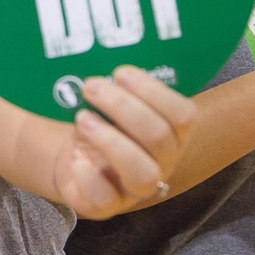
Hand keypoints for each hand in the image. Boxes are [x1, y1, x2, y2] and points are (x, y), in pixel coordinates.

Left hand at [53, 66, 195, 219]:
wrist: (71, 159)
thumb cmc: (99, 121)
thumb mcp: (110, 100)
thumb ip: (115, 82)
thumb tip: (97, 49)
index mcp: (170, 133)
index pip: (183, 115)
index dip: (154, 92)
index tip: (120, 70)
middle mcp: (160, 162)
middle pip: (160, 138)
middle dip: (124, 108)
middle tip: (91, 86)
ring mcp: (133, 188)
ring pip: (142, 172)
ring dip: (111, 140)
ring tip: (82, 117)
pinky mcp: (103, 205)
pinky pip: (105, 199)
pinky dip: (89, 177)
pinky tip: (75, 157)